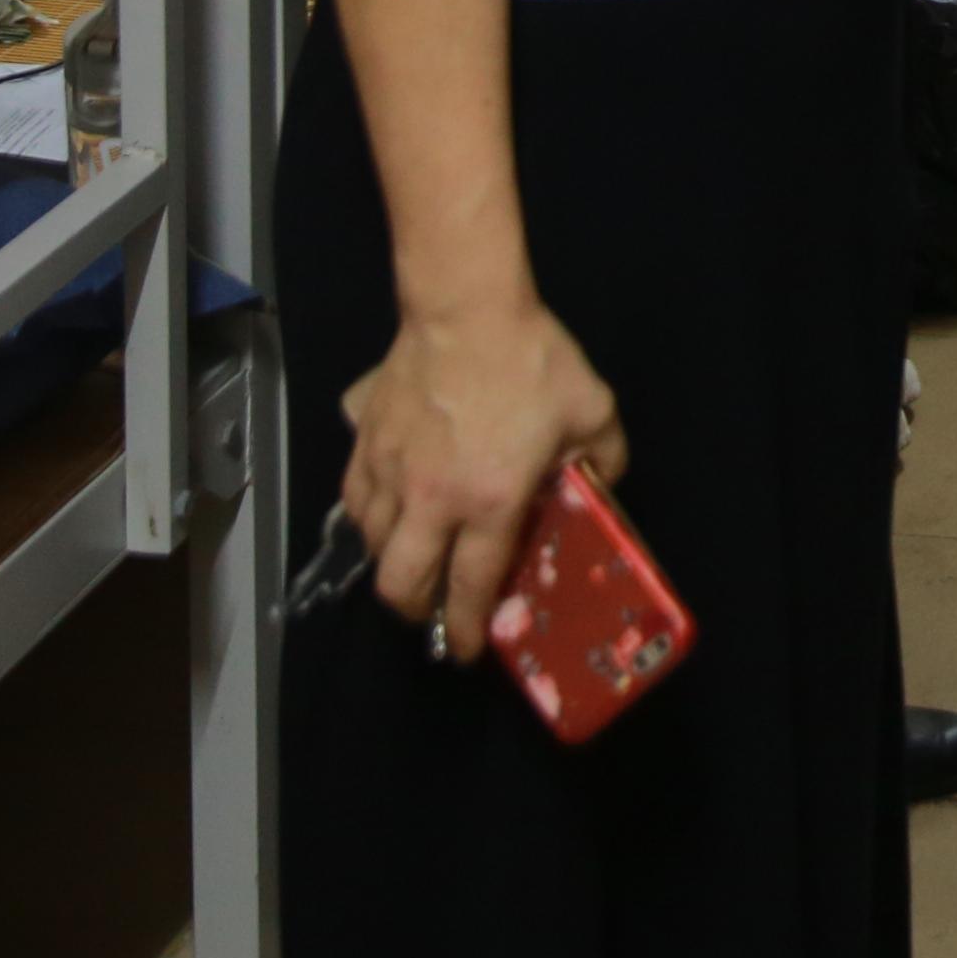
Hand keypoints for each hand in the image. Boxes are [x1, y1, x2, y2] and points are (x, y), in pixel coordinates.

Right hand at [338, 293, 626, 656]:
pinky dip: (368, 516)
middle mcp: (431, 500)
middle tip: (435, 607)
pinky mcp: (362, 441)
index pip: (469, 587)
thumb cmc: (531, 360)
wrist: (465, 306)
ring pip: (371, 544)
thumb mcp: (592, 413)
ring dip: (391, 561)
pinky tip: (388, 507)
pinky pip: (354, 498)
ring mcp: (389, 471)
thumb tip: (598, 488)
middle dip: (416, 610)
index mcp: (489, 502)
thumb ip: (602, 461)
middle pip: (401, 584)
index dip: (465, 629)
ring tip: (415, 556)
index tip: (466, 651)